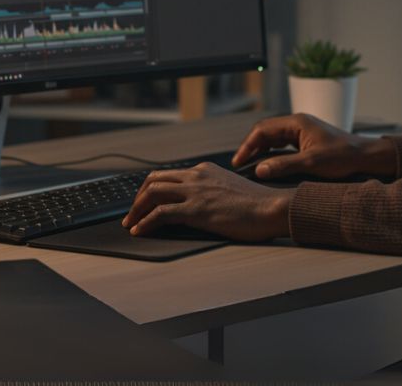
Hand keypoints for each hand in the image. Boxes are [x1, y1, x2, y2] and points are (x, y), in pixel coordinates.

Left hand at [121, 162, 294, 240]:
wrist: (271, 208)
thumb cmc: (257, 204)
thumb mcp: (230, 188)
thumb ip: (213, 190)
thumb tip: (201, 203)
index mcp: (204, 170)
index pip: (168, 175)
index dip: (150, 188)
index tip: (142, 202)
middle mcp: (196, 176)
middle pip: (154, 180)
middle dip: (137, 197)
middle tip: (131, 213)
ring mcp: (195, 192)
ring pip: (152, 193)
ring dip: (136, 209)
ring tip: (130, 223)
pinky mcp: (196, 210)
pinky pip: (161, 214)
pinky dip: (145, 222)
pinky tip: (140, 231)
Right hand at [232, 114, 397, 181]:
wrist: (366, 157)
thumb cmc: (343, 157)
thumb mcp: (311, 163)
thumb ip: (283, 166)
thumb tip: (259, 170)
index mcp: (297, 122)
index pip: (262, 129)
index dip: (247, 145)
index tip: (238, 161)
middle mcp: (298, 123)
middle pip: (265, 132)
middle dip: (251, 147)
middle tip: (240, 165)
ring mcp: (302, 131)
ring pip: (273, 138)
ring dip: (261, 150)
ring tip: (250, 166)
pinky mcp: (307, 140)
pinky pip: (283, 144)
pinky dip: (272, 153)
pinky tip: (268, 165)